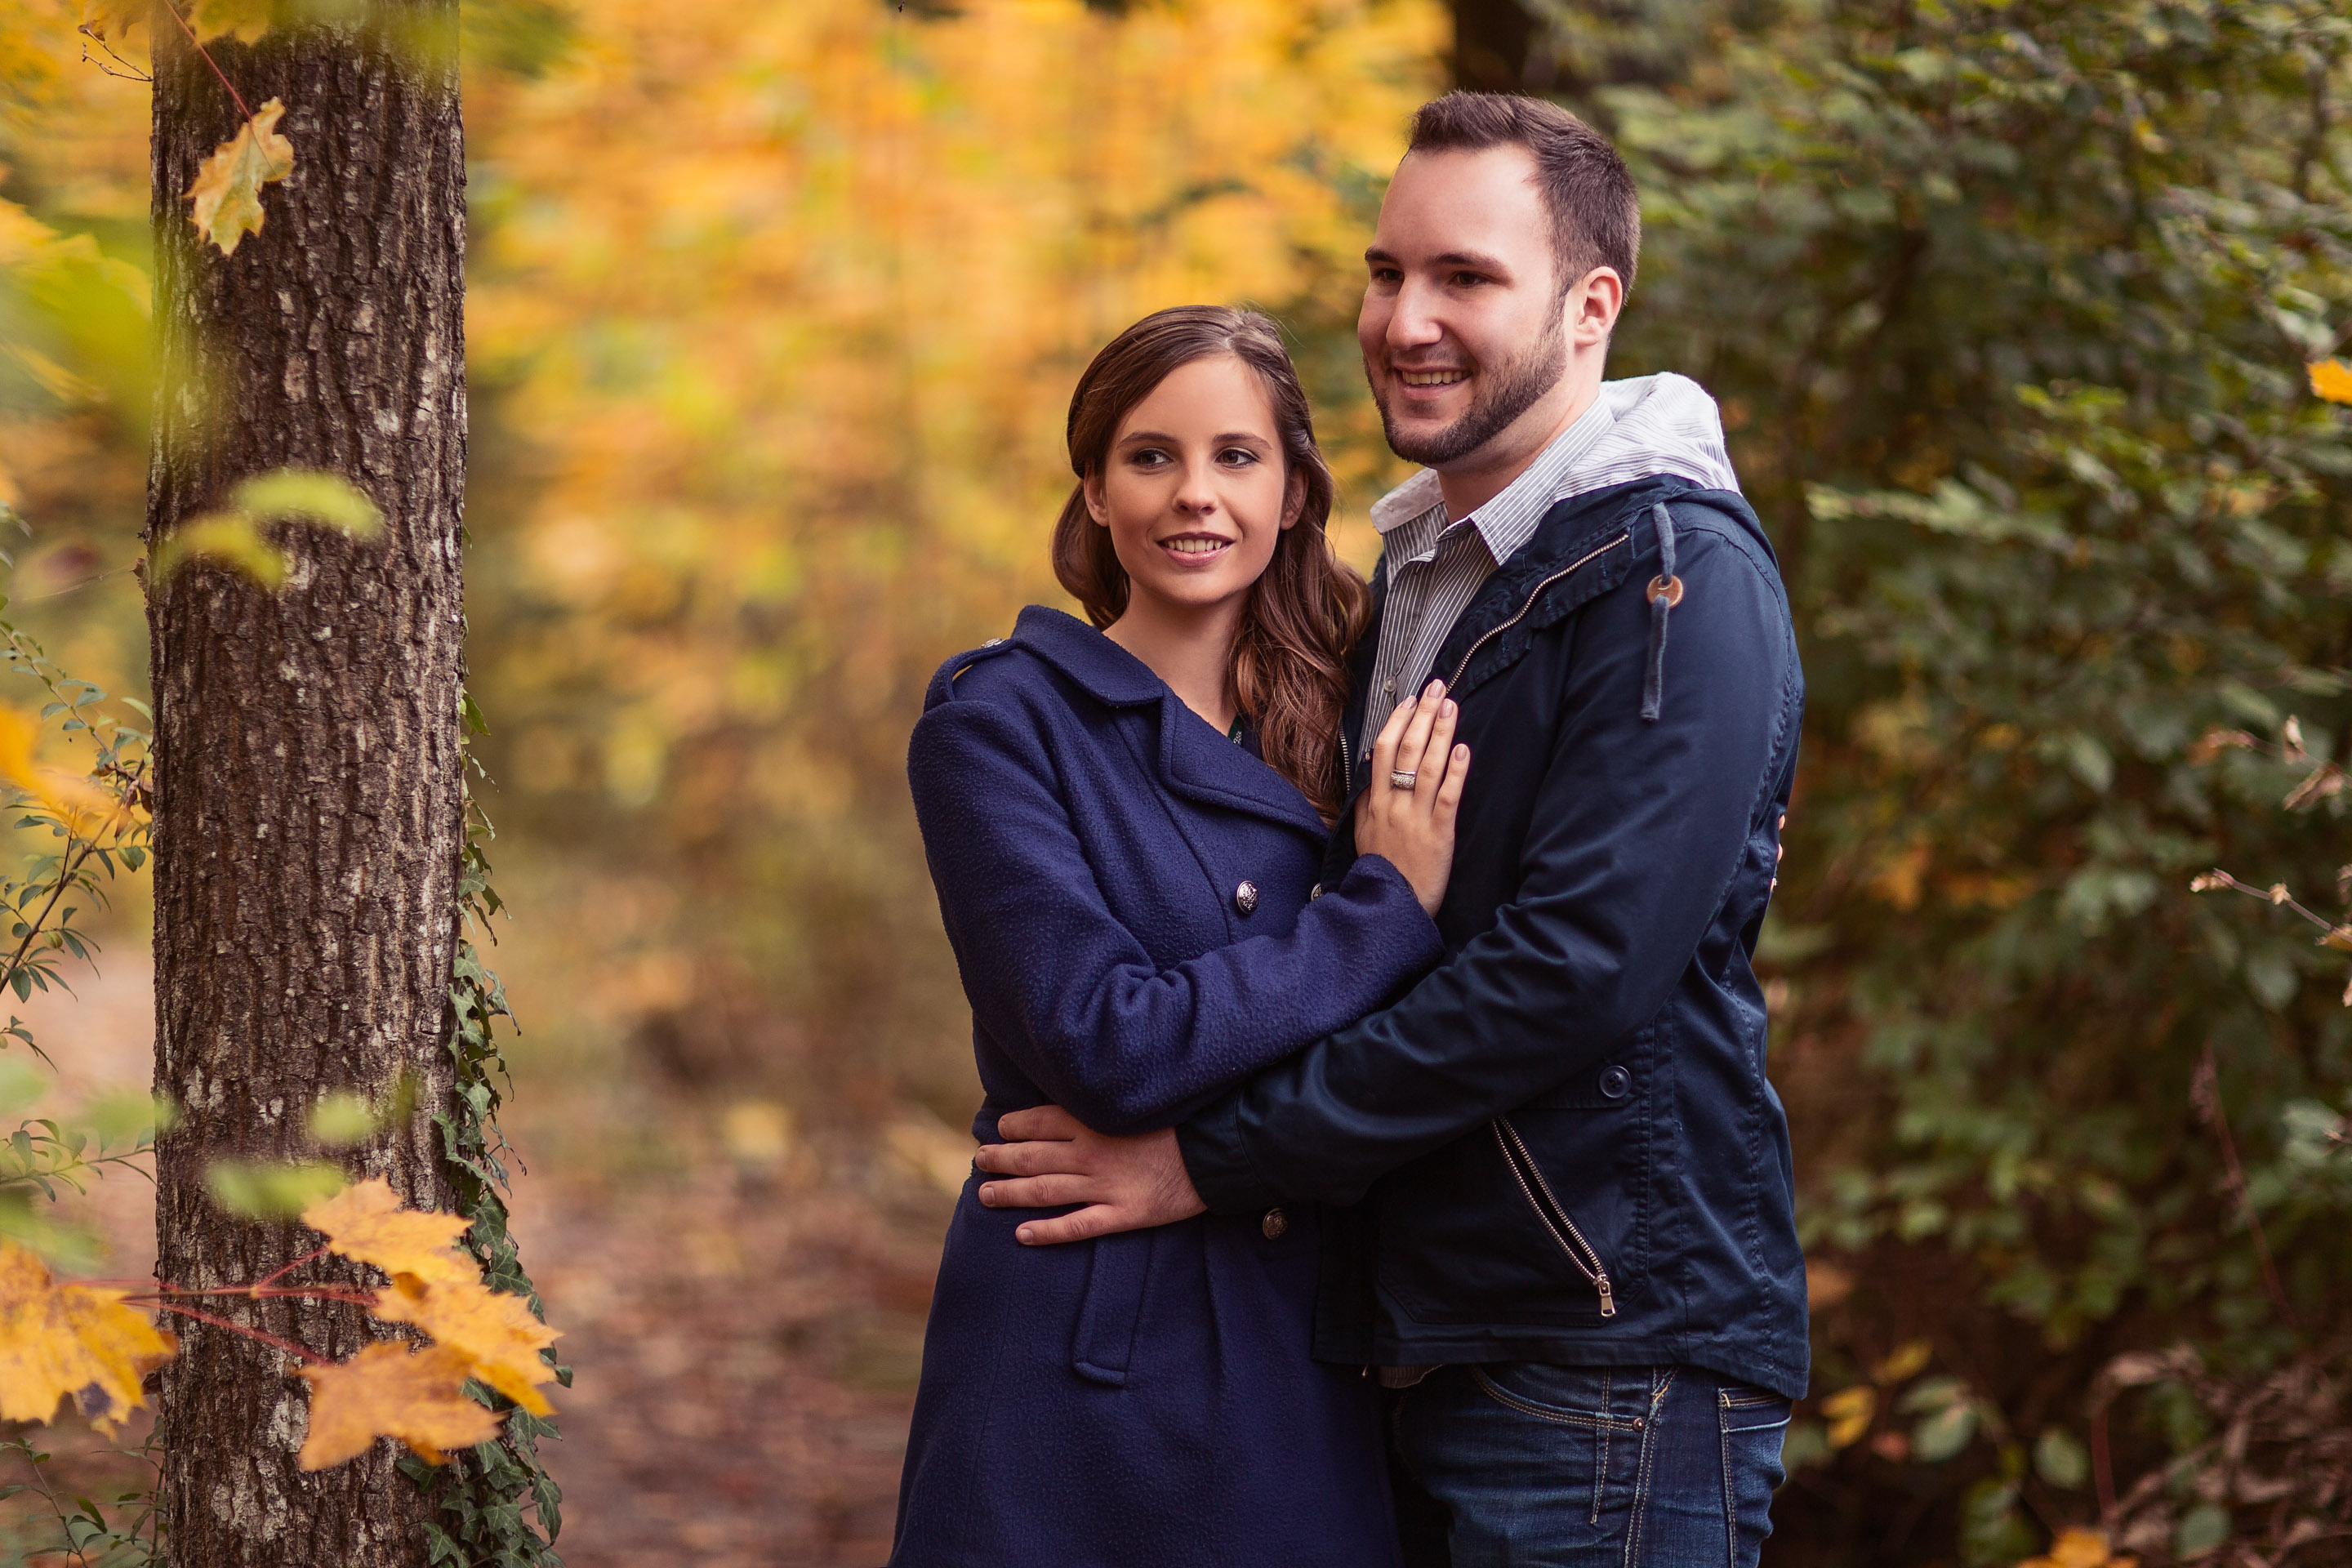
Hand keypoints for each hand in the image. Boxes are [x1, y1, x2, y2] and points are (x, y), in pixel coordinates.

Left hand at [973, 1104, 1205, 1244]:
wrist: (1219, 1147)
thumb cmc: (1183, 1116)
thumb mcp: (1140, 1097)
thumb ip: (1105, 1100)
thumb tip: (1075, 1096)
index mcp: (1094, 1120)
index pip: (1040, 1121)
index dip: (1014, 1127)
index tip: (999, 1129)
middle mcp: (1091, 1153)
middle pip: (1033, 1157)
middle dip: (1002, 1159)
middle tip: (981, 1162)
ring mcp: (1105, 1185)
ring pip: (1045, 1190)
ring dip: (1011, 1193)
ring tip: (985, 1195)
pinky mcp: (1124, 1213)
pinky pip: (1077, 1226)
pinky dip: (1047, 1231)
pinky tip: (1022, 1235)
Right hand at [1354, 679, 1469, 915]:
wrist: (1391, 909)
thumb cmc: (1381, 872)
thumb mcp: (1362, 836)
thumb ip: (1363, 804)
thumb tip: (1367, 774)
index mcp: (1375, 803)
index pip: (1382, 751)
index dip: (1397, 722)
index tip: (1411, 700)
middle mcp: (1394, 804)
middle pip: (1405, 750)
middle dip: (1423, 715)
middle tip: (1438, 687)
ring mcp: (1416, 818)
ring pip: (1427, 767)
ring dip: (1440, 733)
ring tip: (1452, 706)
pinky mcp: (1438, 834)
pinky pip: (1447, 798)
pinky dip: (1455, 772)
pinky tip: (1463, 750)